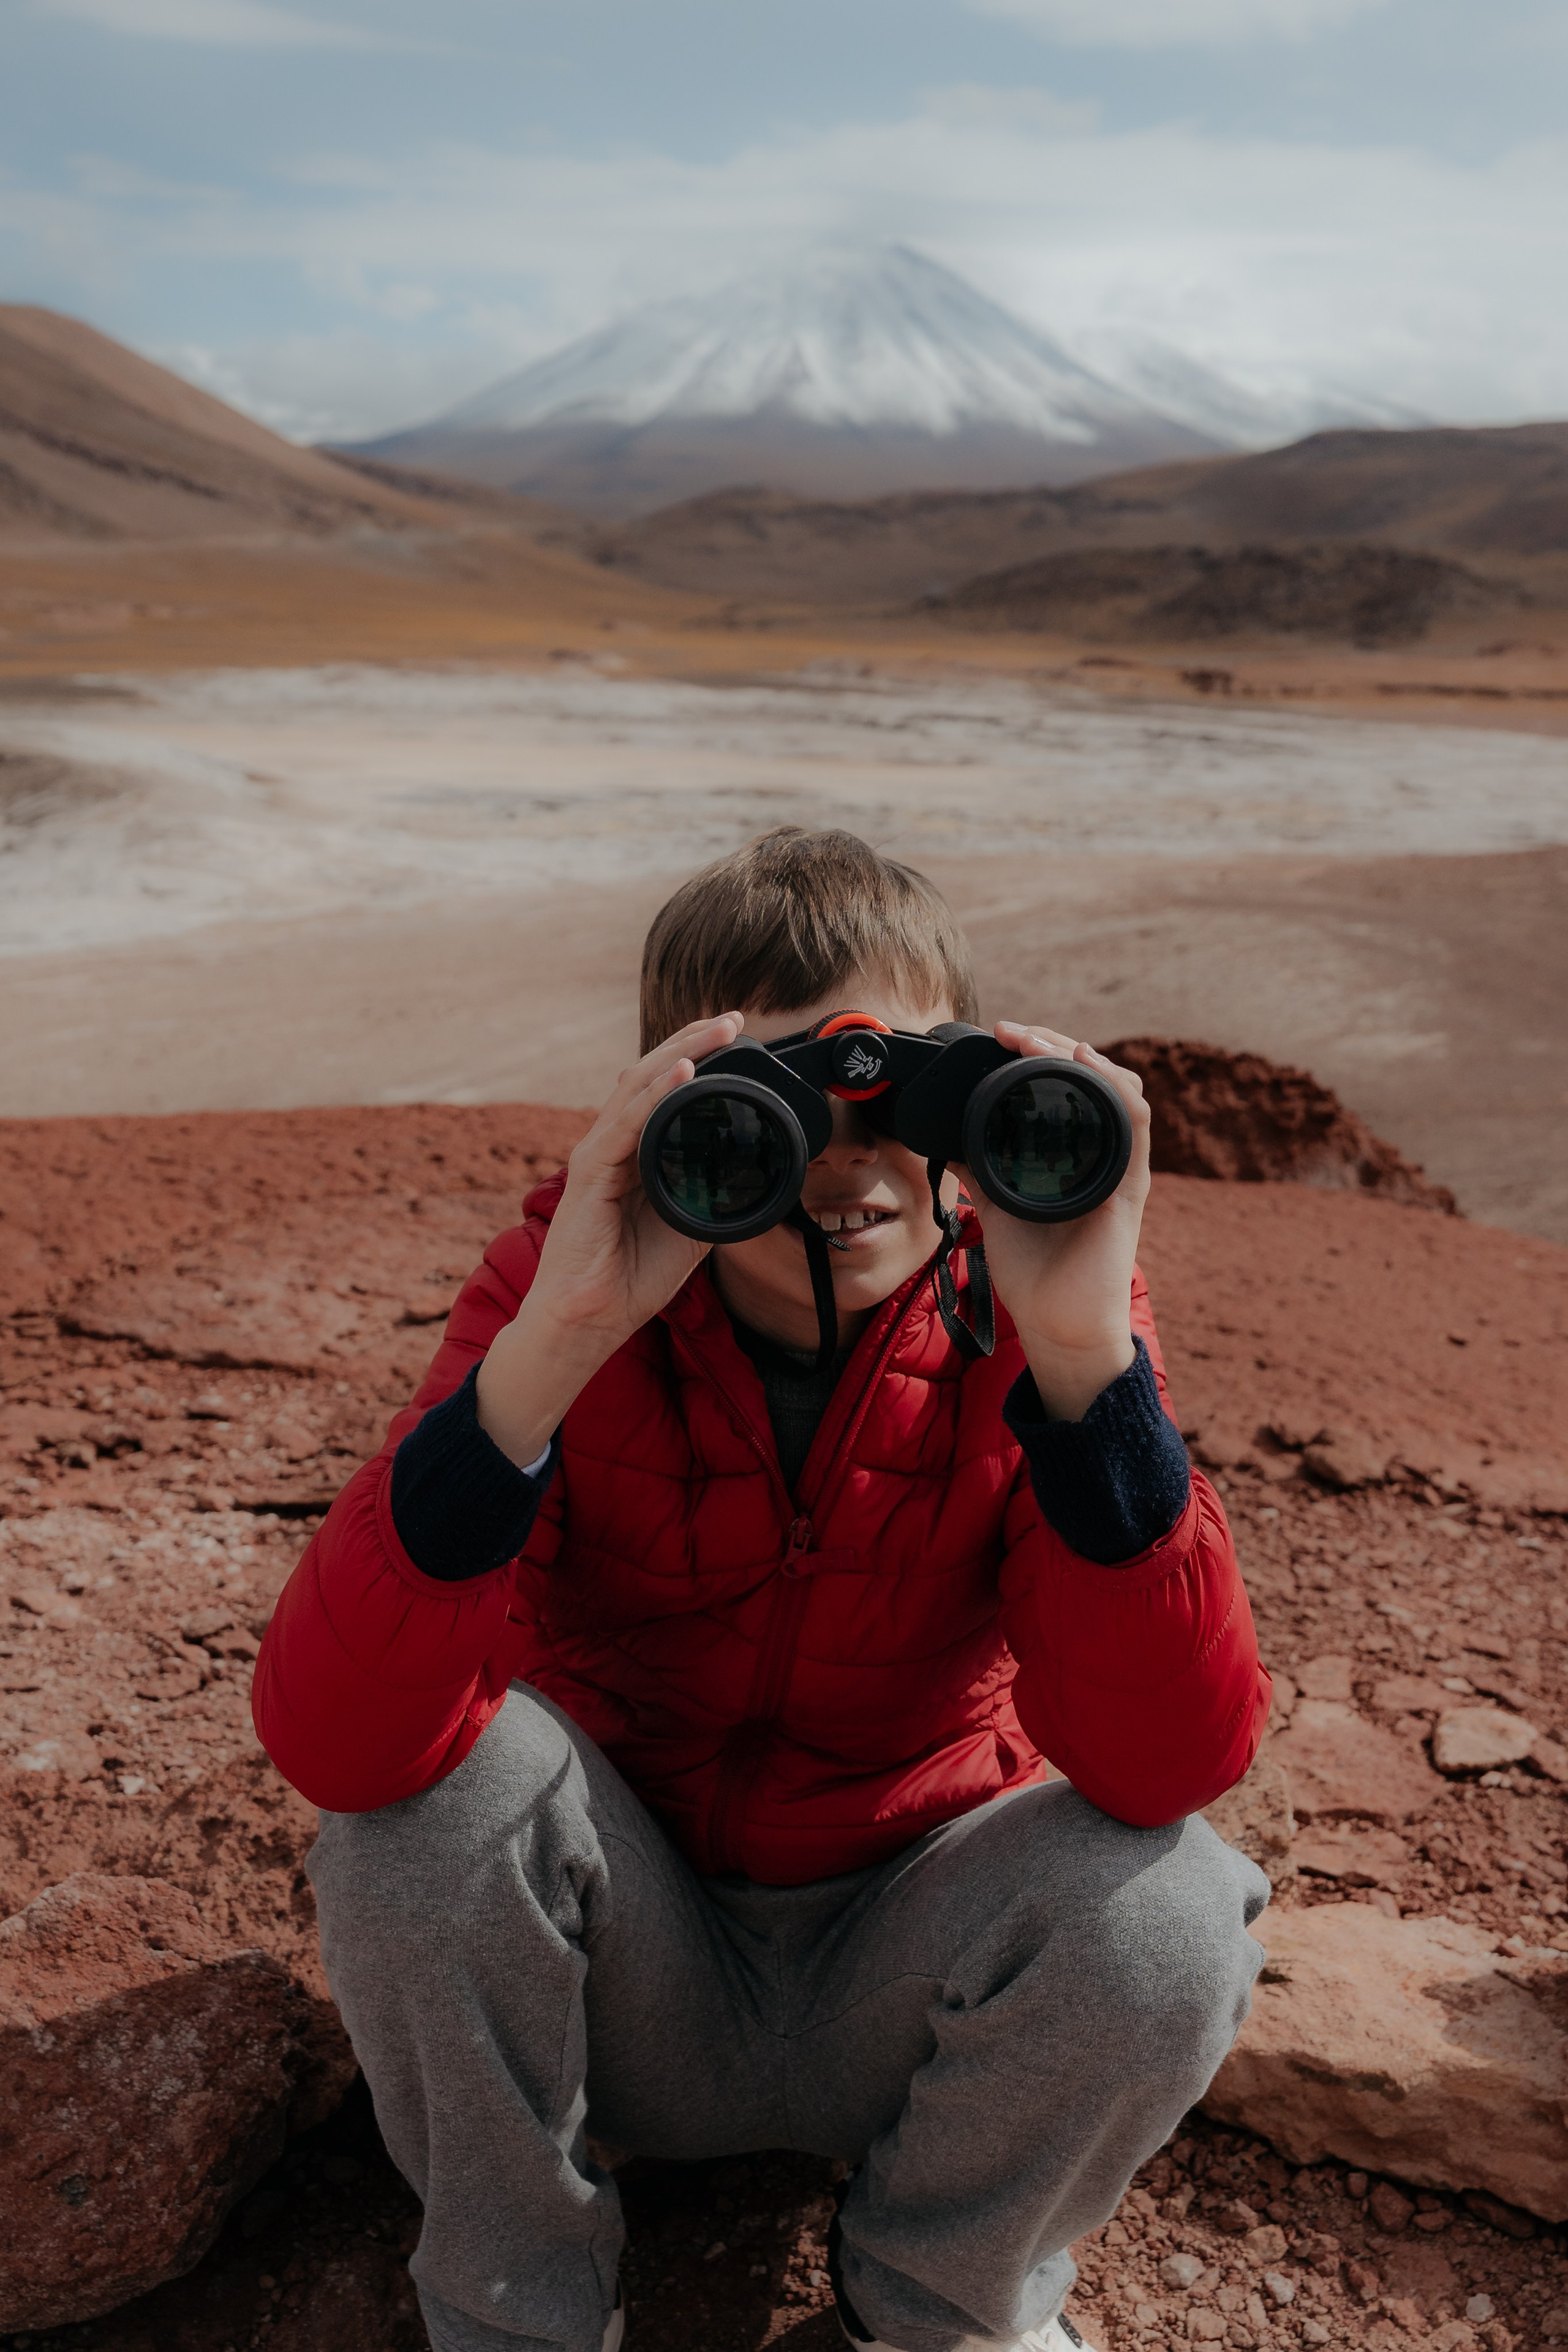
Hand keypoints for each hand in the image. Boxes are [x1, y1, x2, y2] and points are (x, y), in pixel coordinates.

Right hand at [476, 1012, 742, 1462]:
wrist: (591, 1321)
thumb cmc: (632, 1278)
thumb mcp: (690, 1226)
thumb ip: (710, 1192)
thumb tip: (750, 1170)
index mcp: (633, 1153)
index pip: (663, 1091)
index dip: (696, 1059)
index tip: (734, 1038)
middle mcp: (611, 1145)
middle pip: (650, 1077)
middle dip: (692, 1043)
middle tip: (731, 1020)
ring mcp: (597, 1157)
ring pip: (638, 1088)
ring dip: (680, 1055)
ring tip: (715, 1031)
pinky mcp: (589, 1175)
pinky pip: (625, 1124)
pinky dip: (655, 1096)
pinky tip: (682, 1073)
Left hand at [960, 1023, 1150, 1421]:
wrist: (1058, 1326)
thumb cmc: (1036, 1271)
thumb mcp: (997, 1207)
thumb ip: (980, 1171)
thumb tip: (946, 1139)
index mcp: (1075, 1151)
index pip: (1069, 1082)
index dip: (1040, 1050)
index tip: (1002, 1033)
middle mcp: (1102, 1152)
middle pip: (1093, 1075)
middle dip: (1053, 1043)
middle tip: (1013, 1031)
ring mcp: (1120, 1167)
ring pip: (1117, 1088)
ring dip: (1079, 1056)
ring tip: (1039, 1041)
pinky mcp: (1129, 1187)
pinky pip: (1134, 1125)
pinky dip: (1115, 1089)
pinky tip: (1089, 1066)